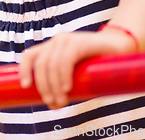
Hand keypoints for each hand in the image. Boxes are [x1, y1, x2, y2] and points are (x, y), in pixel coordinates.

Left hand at [18, 29, 134, 108]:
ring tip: (62, 100)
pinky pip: (66, 59)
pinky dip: (63, 75)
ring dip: (54, 85)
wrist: (120, 48)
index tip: (26, 87)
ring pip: (51, 64)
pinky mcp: (80, 42)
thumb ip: (64, 87)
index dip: (24, 70)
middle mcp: (57, 41)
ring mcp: (68, 39)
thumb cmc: (97, 66)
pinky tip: (68, 88)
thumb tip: (52, 104)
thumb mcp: (76, 77)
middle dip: (43, 86)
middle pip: (40, 64)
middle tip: (53, 102)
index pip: (30, 55)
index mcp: (52, 49)